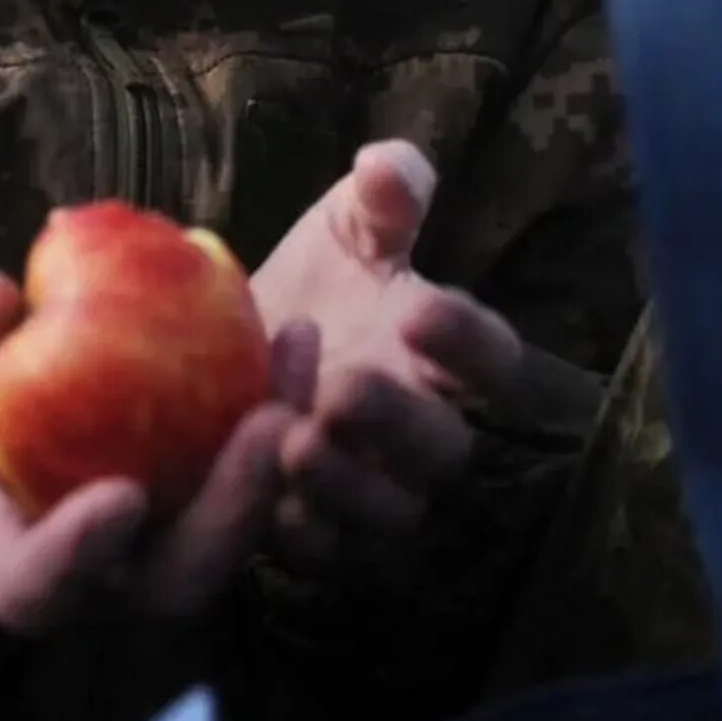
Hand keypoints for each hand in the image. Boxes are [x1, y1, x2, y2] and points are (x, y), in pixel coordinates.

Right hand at [0, 270, 313, 635]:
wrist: (15, 388)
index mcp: (10, 558)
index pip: (33, 589)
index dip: (73, 557)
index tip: (121, 494)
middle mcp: (101, 577)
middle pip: (174, 583)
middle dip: (229, 515)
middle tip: (267, 425)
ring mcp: (168, 546)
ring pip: (238, 536)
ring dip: (277, 462)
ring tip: (296, 372)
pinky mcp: (217, 503)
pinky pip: (262, 479)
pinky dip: (284, 409)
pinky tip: (296, 336)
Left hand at [250, 141, 524, 566]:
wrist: (227, 357)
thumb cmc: (310, 290)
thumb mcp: (340, 232)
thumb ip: (379, 200)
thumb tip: (389, 164)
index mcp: (444, 358)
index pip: (494, 360)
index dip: (470, 343)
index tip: (418, 312)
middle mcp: (425, 434)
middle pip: (446, 449)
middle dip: (399, 421)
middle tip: (344, 384)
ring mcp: (379, 493)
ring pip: (393, 513)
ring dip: (347, 482)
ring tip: (294, 438)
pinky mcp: (324, 540)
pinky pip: (328, 555)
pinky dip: (299, 530)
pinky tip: (261, 491)